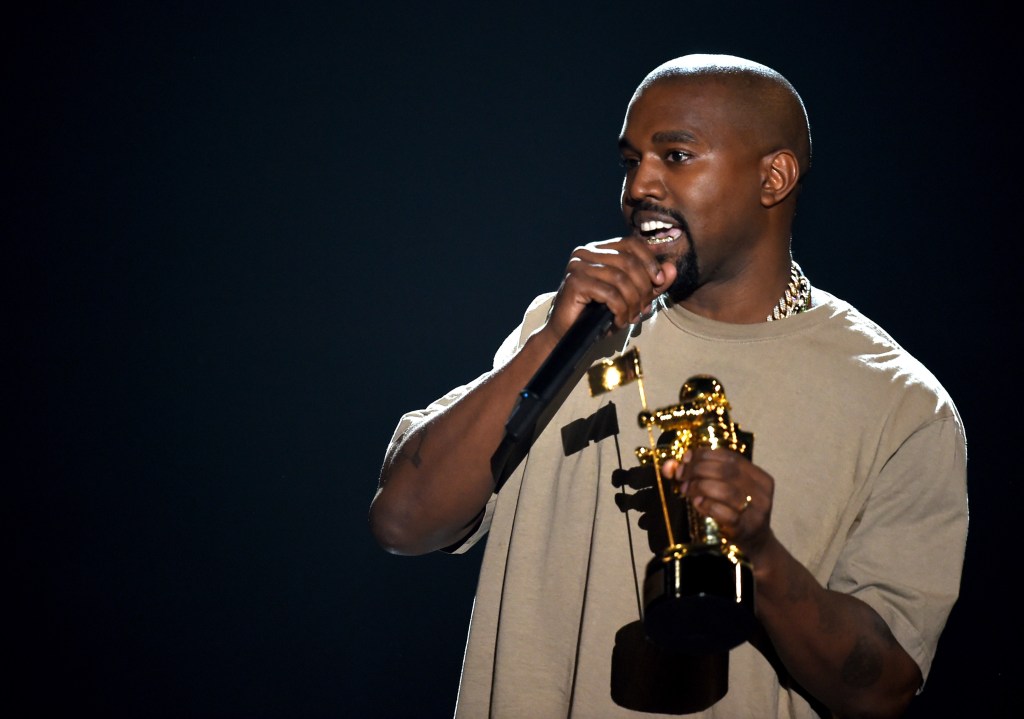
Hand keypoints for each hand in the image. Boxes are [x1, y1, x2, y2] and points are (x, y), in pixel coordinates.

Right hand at [544, 236, 676, 339]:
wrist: (566, 335)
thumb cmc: (597, 315)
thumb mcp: (630, 297)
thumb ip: (652, 283)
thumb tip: (672, 269)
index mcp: (598, 249)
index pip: (631, 243)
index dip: (650, 261)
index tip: (659, 282)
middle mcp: (586, 252)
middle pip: (629, 261)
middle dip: (643, 287)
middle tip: (644, 308)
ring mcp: (578, 265)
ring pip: (620, 278)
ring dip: (632, 302)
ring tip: (631, 317)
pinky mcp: (574, 282)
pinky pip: (609, 293)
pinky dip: (620, 309)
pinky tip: (620, 321)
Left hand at [662, 447, 774, 555]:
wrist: (756, 546)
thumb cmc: (736, 513)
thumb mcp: (725, 490)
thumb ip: (702, 474)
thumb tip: (669, 465)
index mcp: (759, 477)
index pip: (730, 457)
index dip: (704, 454)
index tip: (685, 459)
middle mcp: (761, 493)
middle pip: (726, 471)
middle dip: (697, 469)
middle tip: (681, 476)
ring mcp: (755, 512)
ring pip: (725, 490)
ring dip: (699, 486)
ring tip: (686, 490)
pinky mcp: (745, 528)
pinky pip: (723, 512)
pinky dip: (706, 505)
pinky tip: (698, 504)